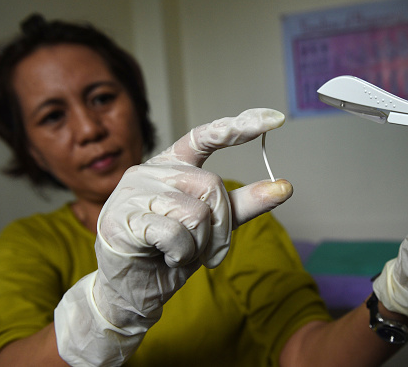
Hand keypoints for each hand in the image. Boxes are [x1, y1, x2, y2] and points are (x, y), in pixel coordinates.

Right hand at [55, 108, 292, 365]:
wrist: (130, 289)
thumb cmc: (170, 252)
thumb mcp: (213, 225)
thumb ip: (242, 204)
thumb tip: (285, 186)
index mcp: (170, 165)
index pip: (205, 136)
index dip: (240, 126)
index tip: (277, 118)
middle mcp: (150, 171)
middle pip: (212, 187)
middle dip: (221, 227)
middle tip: (206, 249)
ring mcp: (133, 193)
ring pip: (197, 214)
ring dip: (201, 245)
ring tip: (181, 254)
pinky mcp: (122, 219)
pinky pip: (175, 234)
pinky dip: (182, 254)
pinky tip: (167, 258)